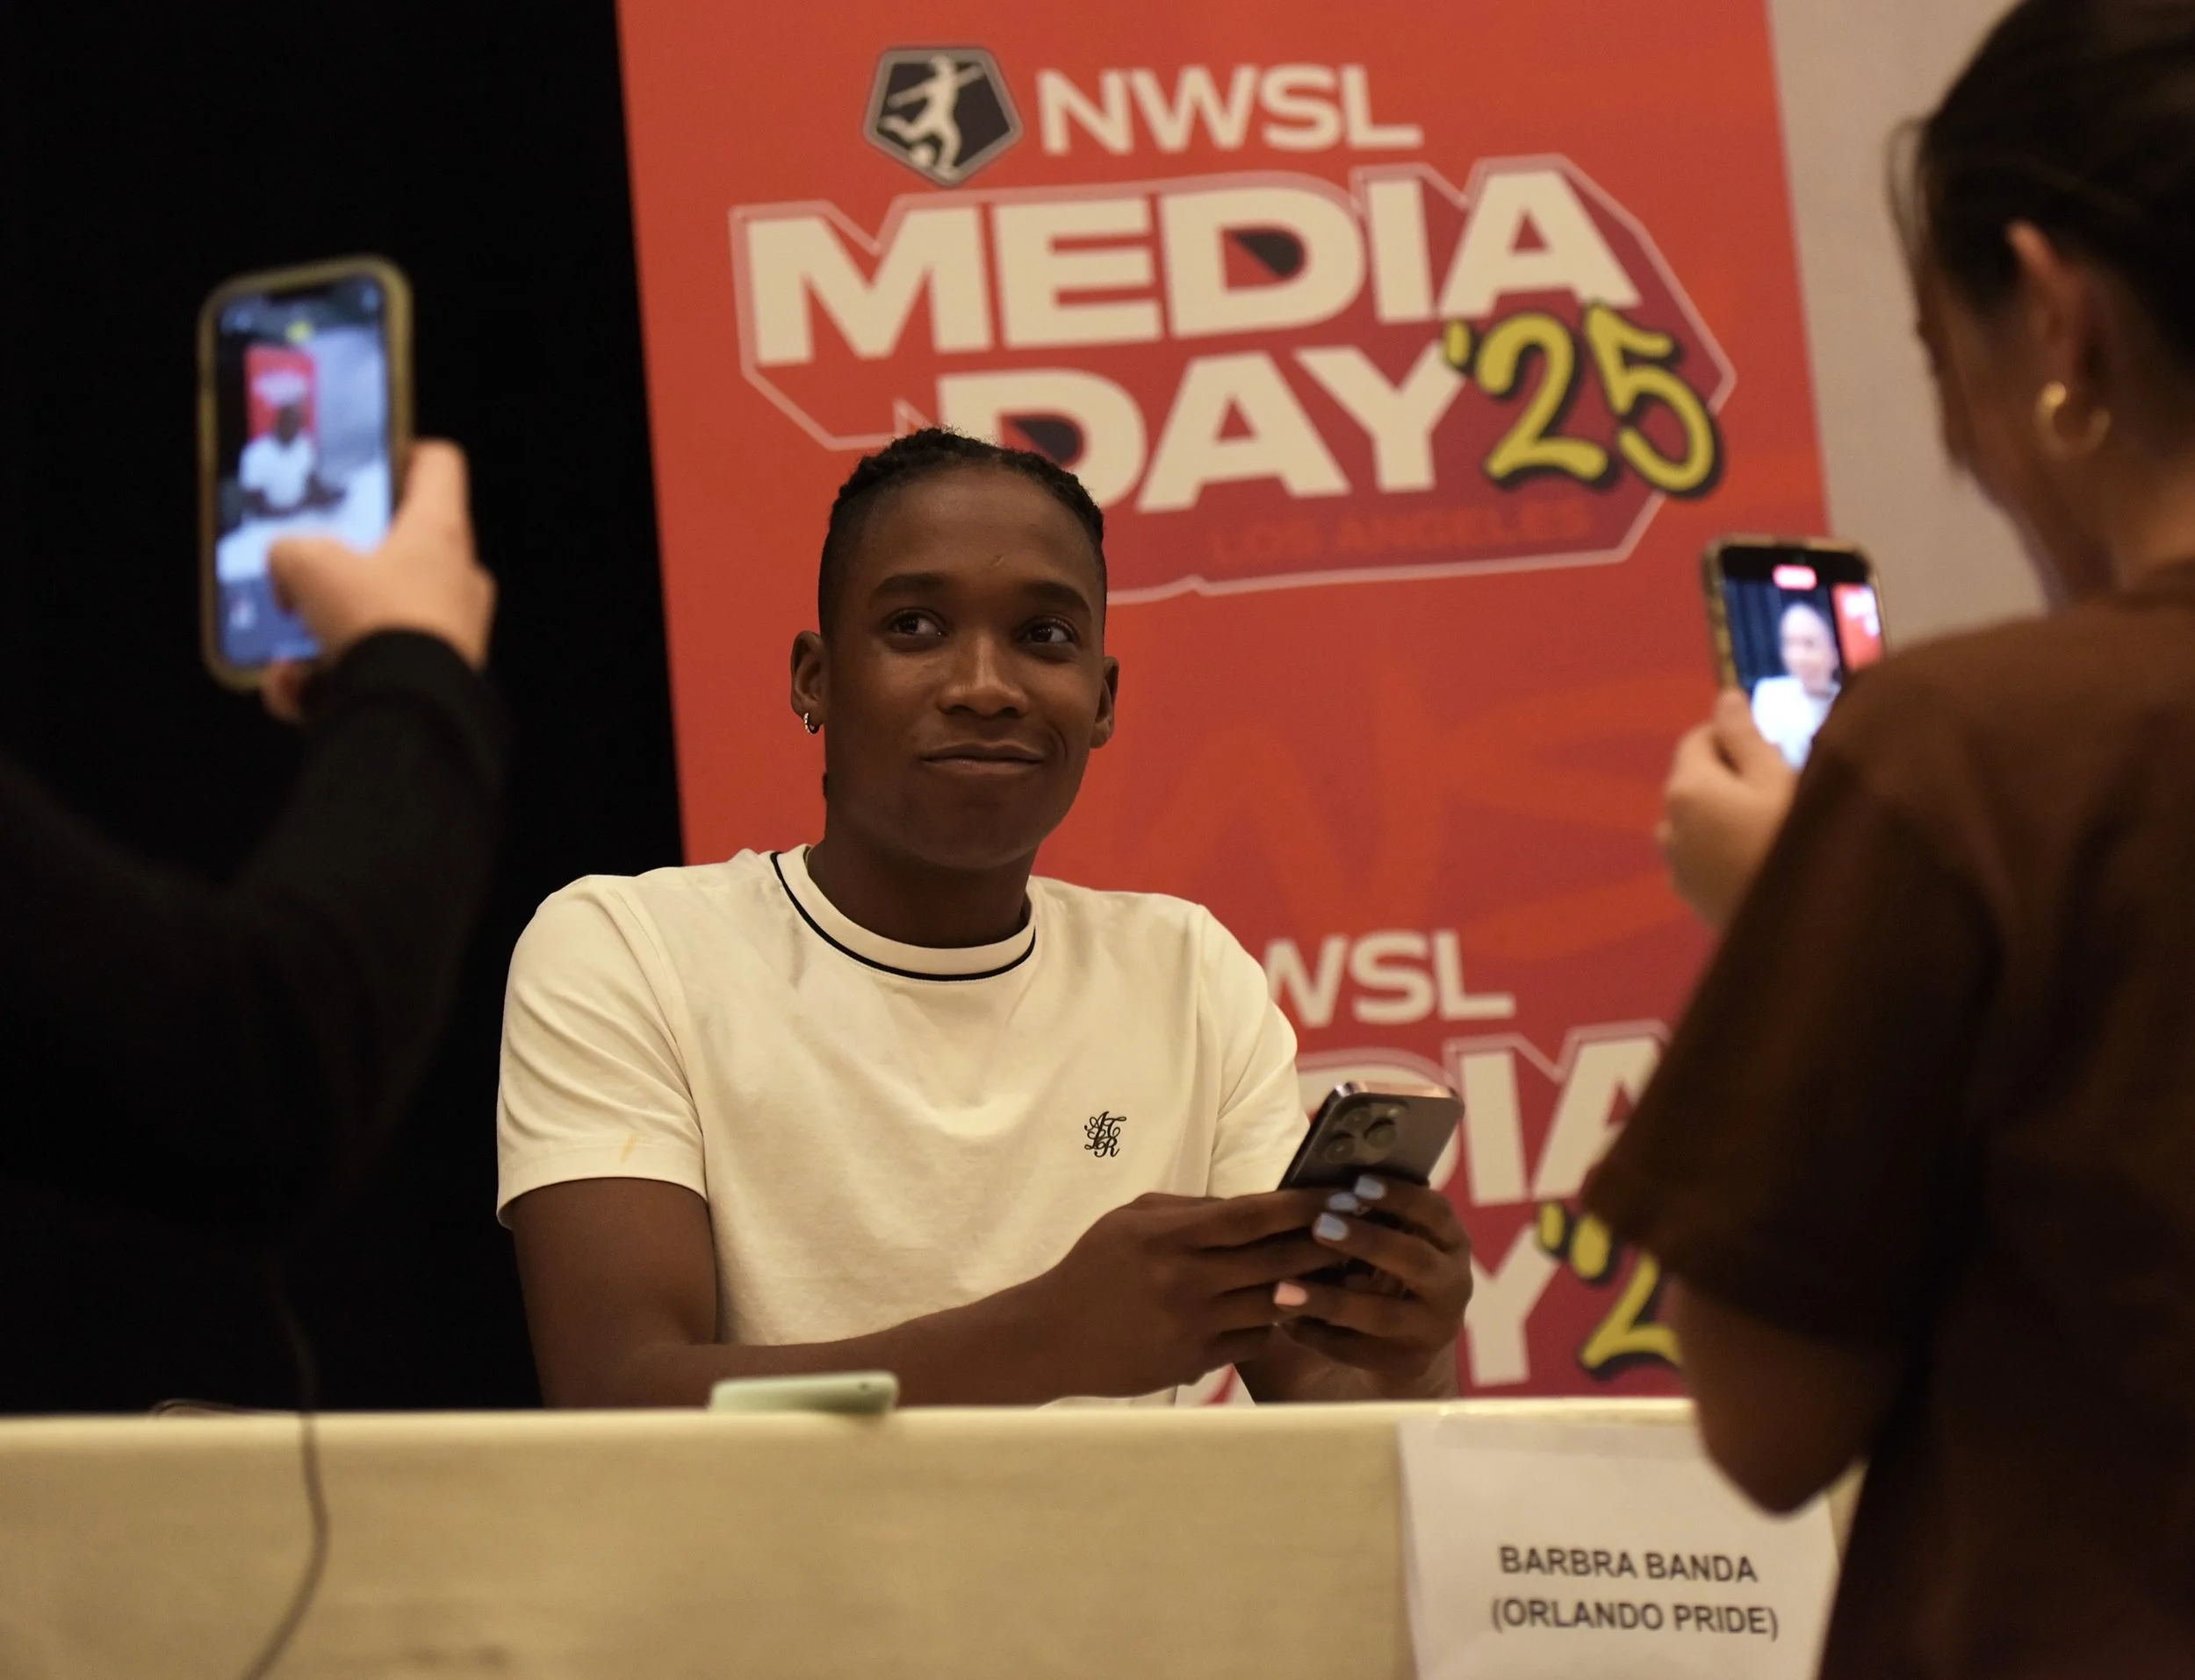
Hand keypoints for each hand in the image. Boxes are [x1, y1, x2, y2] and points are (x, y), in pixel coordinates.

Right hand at [261, 441, 495, 722]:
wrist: (411, 714)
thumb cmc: (376, 622)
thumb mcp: (308, 564)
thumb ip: (290, 550)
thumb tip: (289, 569)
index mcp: (440, 531)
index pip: (437, 466)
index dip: (403, 452)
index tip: (370, 461)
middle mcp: (457, 578)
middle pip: (402, 549)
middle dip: (346, 565)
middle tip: (304, 574)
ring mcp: (453, 633)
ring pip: (378, 620)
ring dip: (326, 634)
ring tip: (286, 655)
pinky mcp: (437, 682)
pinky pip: (376, 671)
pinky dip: (331, 682)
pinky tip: (294, 692)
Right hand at [1019, 1190, 1332, 1397]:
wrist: (1053, 1336)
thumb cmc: (1095, 1268)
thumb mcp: (1133, 1219)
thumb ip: (1193, 1209)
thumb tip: (1256, 1206)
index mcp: (1168, 1237)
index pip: (1251, 1215)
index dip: (1301, 1205)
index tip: (1338, 1195)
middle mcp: (1184, 1281)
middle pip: (1275, 1261)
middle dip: (1324, 1245)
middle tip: (1360, 1232)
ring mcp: (1192, 1326)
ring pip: (1273, 1304)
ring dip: (1308, 1288)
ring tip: (1338, 1272)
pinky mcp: (1195, 1363)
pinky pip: (1253, 1341)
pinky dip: (1270, 1324)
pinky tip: (1280, 1311)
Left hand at [1279, 1177, 1471, 1388]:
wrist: (1399, 1349)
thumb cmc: (1379, 1272)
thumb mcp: (1385, 1241)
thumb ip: (1362, 1215)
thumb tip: (1312, 1183)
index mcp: (1449, 1242)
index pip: (1434, 1212)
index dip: (1400, 1196)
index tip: (1357, 1183)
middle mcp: (1451, 1284)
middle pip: (1415, 1260)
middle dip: (1367, 1241)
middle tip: (1320, 1226)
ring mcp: (1433, 1328)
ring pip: (1382, 1314)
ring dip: (1330, 1300)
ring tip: (1282, 1290)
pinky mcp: (1407, 1364)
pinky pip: (1359, 1350)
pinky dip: (1319, 1335)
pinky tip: (1285, 1323)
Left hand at [1657, 690, 1797, 931]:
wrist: (1802, 931)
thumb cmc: (1793, 840)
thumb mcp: (1777, 779)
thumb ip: (1745, 736)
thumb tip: (1724, 697)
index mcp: (1685, 789)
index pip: (1698, 739)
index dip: (1735, 737)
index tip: (1775, 751)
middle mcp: (1667, 825)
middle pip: (1694, 780)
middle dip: (1731, 776)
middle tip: (1783, 790)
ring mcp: (1674, 865)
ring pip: (1697, 820)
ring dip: (1726, 814)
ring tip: (1773, 827)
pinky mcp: (1688, 896)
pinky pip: (1702, 855)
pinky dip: (1723, 848)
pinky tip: (1761, 861)